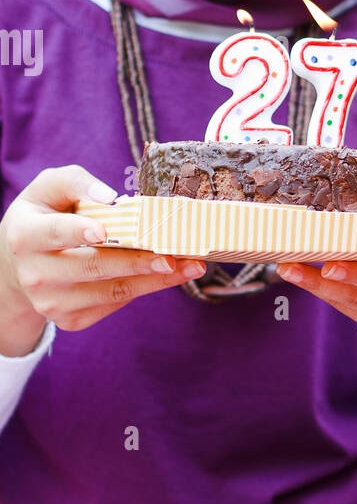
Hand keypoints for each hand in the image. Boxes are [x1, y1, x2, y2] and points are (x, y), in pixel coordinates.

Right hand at [0, 165, 205, 340]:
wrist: (19, 265)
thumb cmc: (43, 217)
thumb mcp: (47, 189)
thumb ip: (76, 182)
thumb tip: (111, 198)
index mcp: (26, 236)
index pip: (55, 233)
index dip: (80, 232)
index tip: (105, 230)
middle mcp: (36, 275)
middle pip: (93, 267)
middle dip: (138, 261)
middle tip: (173, 254)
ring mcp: (52, 303)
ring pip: (112, 291)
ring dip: (155, 279)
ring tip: (189, 265)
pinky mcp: (71, 320)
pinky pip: (114, 303)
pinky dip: (145, 288)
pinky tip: (168, 275)